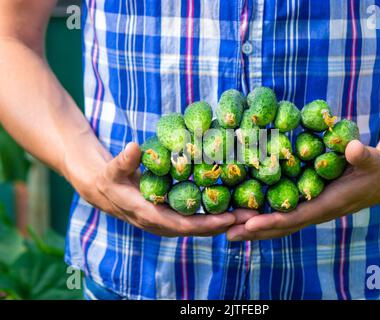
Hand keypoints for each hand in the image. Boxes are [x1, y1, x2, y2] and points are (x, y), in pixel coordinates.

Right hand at [70, 142, 234, 236]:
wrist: (105, 190)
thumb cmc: (110, 178)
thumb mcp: (113, 169)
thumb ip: (124, 161)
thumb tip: (133, 147)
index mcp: (149, 215)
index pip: (182, 225)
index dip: (206, 223)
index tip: (228, 218)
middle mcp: (161, 224)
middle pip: (198, 229)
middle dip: (223, 224)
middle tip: (250, 216)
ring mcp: (168, 222)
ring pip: (200, 226)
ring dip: (223, 221)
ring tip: (248, 212)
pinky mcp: (172, 215)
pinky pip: (196, 219)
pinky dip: (214, 215)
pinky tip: (231, 206)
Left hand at [227, 140, 379, 240]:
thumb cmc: (378, 168)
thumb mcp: (373, 160)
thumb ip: (364, 156)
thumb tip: (354, 148)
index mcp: (327, 204)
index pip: (295, 217)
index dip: (272, 221)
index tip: (249, 224)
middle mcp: (315, 211)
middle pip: (280, 226)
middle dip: (254, 231)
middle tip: (226, 233)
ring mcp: (310, 209)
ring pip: (279, 223)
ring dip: (254, 228)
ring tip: (227, 230)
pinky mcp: (307, 203)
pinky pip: (282, 213)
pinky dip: (263, 217)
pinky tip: (245, 214)